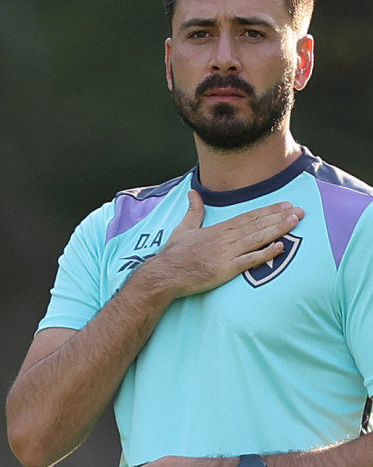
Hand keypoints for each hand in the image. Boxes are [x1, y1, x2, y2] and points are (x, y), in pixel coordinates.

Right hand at [148, 191, 303, 296]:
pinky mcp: (226, 269)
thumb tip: (192, 192)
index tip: (285, 205)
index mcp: (218, 229)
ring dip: (278, 229)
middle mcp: (226, 238)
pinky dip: (266, 253)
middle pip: (257, 225)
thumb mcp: (183, 228)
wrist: (166, 273)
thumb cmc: (174, 253)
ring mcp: (227, 253)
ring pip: (257, 238)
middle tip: (300, 211)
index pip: (248, 217)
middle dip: (280, 217)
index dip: (268, 210)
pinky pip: (250, 260)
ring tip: (295, 222)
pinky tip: (281, 247)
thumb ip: (193, 210)